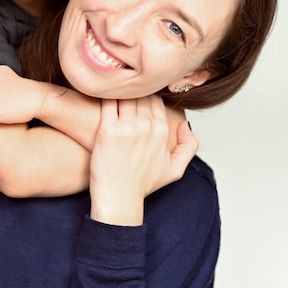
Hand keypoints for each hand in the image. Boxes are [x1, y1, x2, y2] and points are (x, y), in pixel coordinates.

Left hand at [88, 96, 197, 225]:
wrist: (119, 199)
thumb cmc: (142, 185)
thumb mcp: (175, 170)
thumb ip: (188, 146)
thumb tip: (185, 125)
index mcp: (161, 131)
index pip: (155, 98)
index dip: (145, 93)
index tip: (134, 94)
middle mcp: (146, 126)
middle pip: (139, 93)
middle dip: (131, 88)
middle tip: (120, 88)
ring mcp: (126, 127)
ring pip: (124, 94)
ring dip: (117, 89)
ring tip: (109, 88)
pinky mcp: (106, 130)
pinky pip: (106, 102)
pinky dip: (103, 94)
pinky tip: (98, 93)